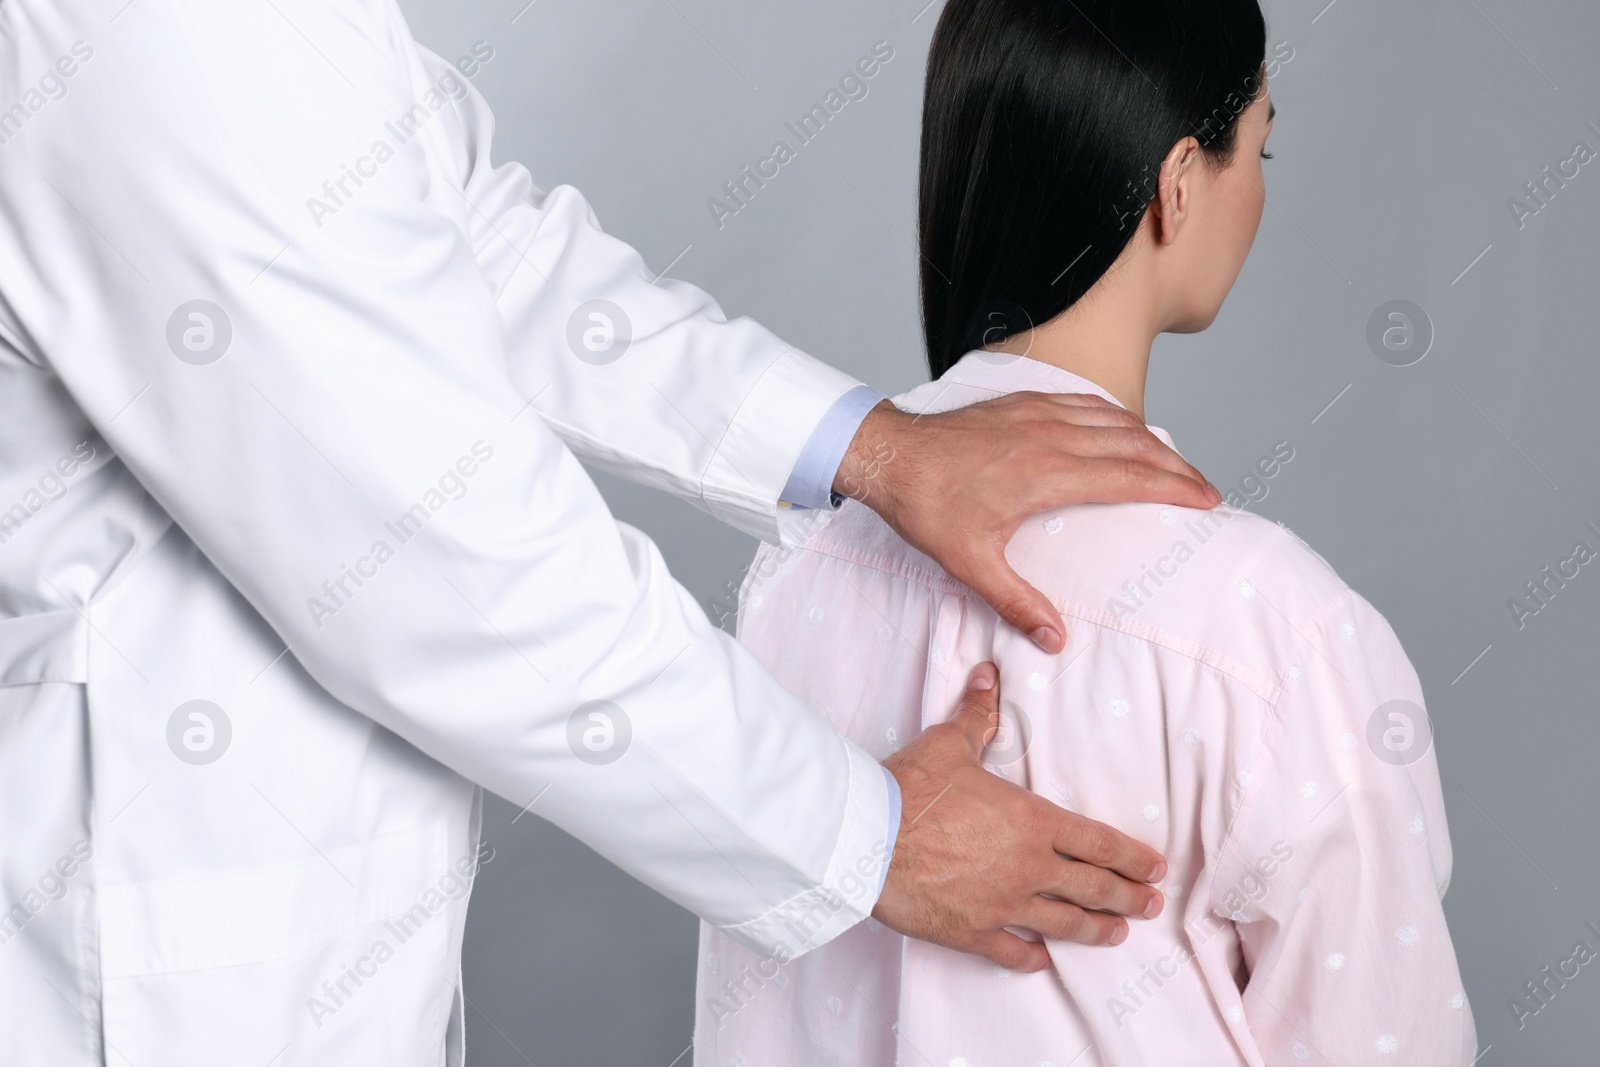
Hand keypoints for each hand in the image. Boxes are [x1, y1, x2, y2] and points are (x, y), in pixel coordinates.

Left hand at [835, 394, 1219, 653]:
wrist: (889, 454)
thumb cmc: (926, 506)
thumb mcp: (969, 562)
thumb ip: (1016, 601)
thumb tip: (1055, 639)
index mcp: (1047, 473)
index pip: (1130, 476)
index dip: (1175, 487)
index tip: (1208, 499)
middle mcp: (1050, 436)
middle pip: (1134, 445)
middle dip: (1176, 465)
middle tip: (1203, 486)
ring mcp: (1036, 413)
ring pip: (1112, 419)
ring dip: (1148, 439)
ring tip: (1173, 461)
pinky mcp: (1021, 402)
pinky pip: (1083, 402)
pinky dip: (1113, 416)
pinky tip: (1120, 426)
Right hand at [872, 663, 1165, 971]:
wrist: (868, 838)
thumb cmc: (910, 788)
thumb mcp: (949, 744)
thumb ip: (978, 716)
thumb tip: (989, 677)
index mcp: (1031, 820)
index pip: (1098, 842)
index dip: (1133, 857)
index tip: (1156, 867)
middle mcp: (1028, 866)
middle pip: (1094, 888)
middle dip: (1129, 897)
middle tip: (1151, 904)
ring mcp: (1004, 904)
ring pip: (1065, 924)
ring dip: (1097, 930)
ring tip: (1117, 935)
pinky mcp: (974, 932)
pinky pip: (1015, 953)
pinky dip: (1034, 959)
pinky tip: (1045, 961)